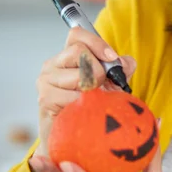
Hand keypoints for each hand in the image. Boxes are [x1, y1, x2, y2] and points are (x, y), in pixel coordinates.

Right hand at [35, 27, 135, 165]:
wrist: (75, 137)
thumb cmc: (92, 108)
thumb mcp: (112, 85)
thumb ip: (121, 69)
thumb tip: (126, 62)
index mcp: (68, 56)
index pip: (77, 34)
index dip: (97, 43)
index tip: (111, 58)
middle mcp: (53, 65)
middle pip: (79, 51)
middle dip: (98, 70)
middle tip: (100, 87)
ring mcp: (46, 81)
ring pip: (78, 75)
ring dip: (92, 90)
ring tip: (90, 100)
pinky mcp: (45, 99)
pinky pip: (73, 96)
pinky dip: (84, 104)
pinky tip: (82, 110)